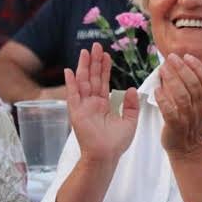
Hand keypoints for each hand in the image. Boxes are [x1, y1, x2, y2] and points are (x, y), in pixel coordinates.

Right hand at [64, 43, 139, 164]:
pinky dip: (71, 83)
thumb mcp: (130, 121)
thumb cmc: (117, 143)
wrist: (106, 156)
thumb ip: (130, 104)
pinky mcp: (76, 113)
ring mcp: (83, 107)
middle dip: (94, 62)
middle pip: (93, 78)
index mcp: (103, 104)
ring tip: (86, 52)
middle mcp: (92, 103)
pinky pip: (73, 95)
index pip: (104, 82)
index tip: (107, 55)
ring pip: (83, 82)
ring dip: (84, 67)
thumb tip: (130, 88)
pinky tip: (70, 71)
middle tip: (96, 46)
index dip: (105, 68)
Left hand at [156, 53, 201, 158]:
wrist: (189, 149)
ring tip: (163, 69)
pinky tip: (157, 90)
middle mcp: (200, 107)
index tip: (186, 56)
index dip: (197, 67)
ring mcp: (188, 117)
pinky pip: (170, 112)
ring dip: (172, 81)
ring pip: (182, 96)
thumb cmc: (193, 123)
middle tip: (171, 58)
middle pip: (193, 85)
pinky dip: (164, 100)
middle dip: (182, 69)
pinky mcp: (176, 126)